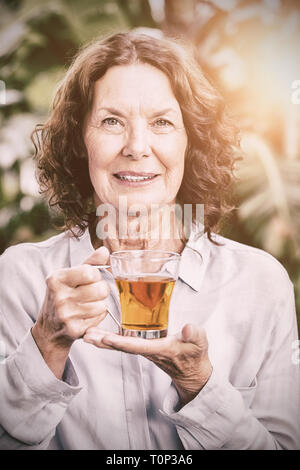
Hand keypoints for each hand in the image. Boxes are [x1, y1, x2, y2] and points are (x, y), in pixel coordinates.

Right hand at [32, 246, 109, 377]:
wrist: (49, 329)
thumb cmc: (63, 297)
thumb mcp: (70, 277)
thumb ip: (89, 263)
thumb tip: (104, 250)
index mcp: (56, 279)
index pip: (90, 272)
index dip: (95, 275)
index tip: (89, 279)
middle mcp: (59, 296)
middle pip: (100, 289)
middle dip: (101, 290)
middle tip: (93, 293)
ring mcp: (66, 314)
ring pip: (102, 305)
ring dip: (100, 304)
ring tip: (89, 304)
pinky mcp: (74, 329)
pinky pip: (99, 318)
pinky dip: (98, 316)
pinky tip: (87, 315)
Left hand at [83, 323, 212, 406]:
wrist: (193, 371)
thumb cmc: (194, 355)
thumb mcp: (199, 342)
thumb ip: (194, 335)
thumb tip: (188, 329)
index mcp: (159, 350)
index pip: (137, 346)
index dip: (122, 342)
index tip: (106, 338)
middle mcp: (148, 351)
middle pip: (122, 346)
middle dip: (104, 342)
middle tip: (86, 335)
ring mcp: (144, 349)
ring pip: (120, 344)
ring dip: (103, 339)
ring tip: (86, 333)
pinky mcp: (143, 346)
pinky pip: (124, 341)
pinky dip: (110, 337)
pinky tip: (100, 332)